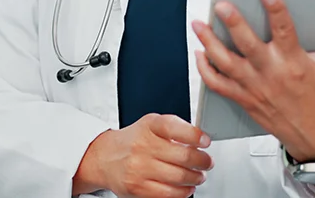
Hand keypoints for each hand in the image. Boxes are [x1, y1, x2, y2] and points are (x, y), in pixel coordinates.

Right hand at [73, 114, 212, 197]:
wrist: (107, 157)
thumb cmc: (135, 139)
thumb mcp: (152, 124)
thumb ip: (174, 128)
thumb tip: (200, 139)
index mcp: (149, 125)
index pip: (175, 127)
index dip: (195, 135)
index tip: (206, 141)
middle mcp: (143, 146)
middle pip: (182, 156)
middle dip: (202, 161)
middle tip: (207, 162)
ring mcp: (139, 168)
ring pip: (178, 177)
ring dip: (195, 178)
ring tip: (199, 175)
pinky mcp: (138, 188)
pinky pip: (168, 194)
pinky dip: (183, 192)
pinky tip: (187, 187)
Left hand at [192, 0, 314, 162]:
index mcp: (295, 63)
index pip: (285, 32)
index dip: (276, 11)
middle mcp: (271, 74)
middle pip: (248, 46)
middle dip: (233, 24)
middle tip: (221, 5)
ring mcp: (254, 88)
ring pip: (226, 63)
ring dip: (209, 43)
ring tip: (198, 24)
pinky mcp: (244, 99)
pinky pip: (219, 85)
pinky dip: (205, 70)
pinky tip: (199, 54)